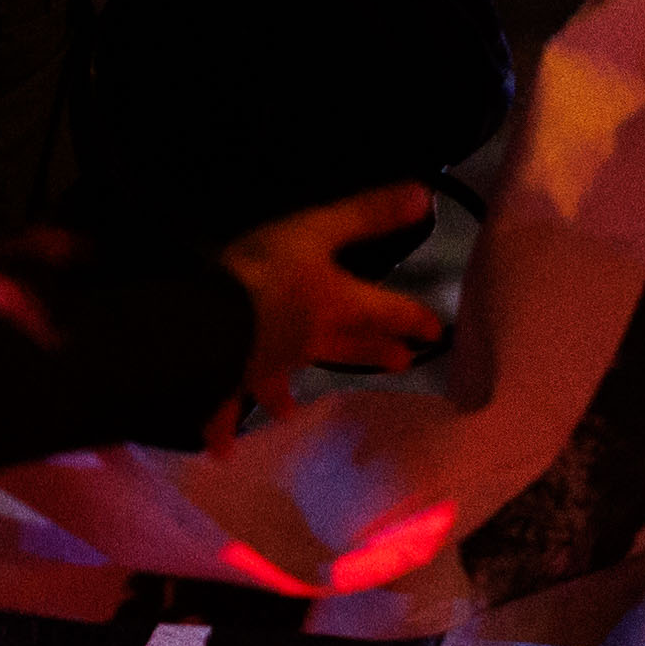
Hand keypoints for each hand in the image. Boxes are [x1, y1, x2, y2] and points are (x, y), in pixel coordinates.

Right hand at [218, 182, 447, 415]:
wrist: (208, 319)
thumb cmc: (265, 270)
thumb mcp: (316, 229)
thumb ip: (366, 214)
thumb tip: (425, 196)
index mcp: (335, 305)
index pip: (386, 311)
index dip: (412, 317)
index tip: (436, 331)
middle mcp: (309, 341)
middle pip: (348, 347)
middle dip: (372, 352)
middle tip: (402, 365)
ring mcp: (268, 363)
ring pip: (283, 380)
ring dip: (289, 395)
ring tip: (290, 413)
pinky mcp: (229, 376)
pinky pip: (226, 405)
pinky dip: (221, 427)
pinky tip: (219, 449)